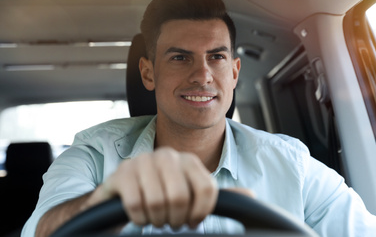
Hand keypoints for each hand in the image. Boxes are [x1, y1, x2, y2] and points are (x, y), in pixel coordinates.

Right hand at [85, 147, 217, 228]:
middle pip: (180, 198)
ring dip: (157, 220)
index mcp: (188, 160)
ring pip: (157, 202)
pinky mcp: (122, 172)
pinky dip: (139, 218)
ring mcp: (142, 161)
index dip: (201, 213)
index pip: (206, 189)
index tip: (192, 220)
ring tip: (156, 217)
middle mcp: (167, 155)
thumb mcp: (191, 192)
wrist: (124, 191)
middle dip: (176, 219)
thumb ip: (216, 195)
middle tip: (171, 221)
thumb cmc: (162, 193)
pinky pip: (135, 205)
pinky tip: (140, 215)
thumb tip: (252, 195)